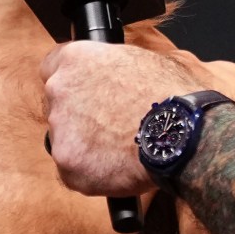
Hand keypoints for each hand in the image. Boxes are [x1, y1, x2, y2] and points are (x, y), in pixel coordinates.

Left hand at [40, 40, 200, 197]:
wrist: (182, 134)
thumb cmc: (171, 95)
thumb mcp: (141, 60)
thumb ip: (111, 67)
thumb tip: (114, 77)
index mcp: (76, 59)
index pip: (52, 67)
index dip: (73, 83)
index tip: (84, 95)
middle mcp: (59, 90)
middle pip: (59, 107)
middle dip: (80, 118)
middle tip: (110, 126)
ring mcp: (60, 129)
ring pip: (66, 141)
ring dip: (86, 147)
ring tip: (120, 148)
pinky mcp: (68, 164)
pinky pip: (75, 172)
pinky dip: (93, 174)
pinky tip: (118, 167)